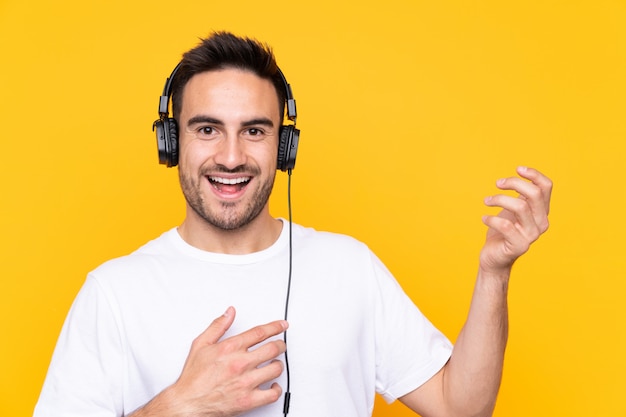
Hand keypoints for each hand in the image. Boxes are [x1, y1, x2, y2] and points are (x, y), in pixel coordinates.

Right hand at [166, 307, 287, 415]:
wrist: (188, 403)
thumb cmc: (193, 378)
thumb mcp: (201, 345)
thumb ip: (218, 326)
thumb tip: (229, 313)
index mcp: (231, 348)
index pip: (260, 332)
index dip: (275, 327)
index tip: (282, 325)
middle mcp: (241, 363)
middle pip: (273, 348)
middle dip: (280, 344)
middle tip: (280, 345)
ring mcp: (246, 382)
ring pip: (275, 369)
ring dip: (278, 364)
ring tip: (274, 364)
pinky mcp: (248, 400)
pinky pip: (272, 394)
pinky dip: (276, 389)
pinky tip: (273, 385)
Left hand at [480, 166, 551, 274]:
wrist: (494, 257)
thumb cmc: (503, 230)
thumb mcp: (514, 209)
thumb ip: (522, 194)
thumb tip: (523, 172)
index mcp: (541, 211)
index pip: (546, 187)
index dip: (534, 174)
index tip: (517, 169)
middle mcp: (541, 223)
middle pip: (534, 194)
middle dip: (514, 183)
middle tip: (497, 184)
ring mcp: (532, 235)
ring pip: (520, 206)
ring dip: (499, 199)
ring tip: (486, 201)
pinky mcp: (519, 246)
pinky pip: (505, 225)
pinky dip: (491, 218)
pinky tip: (484, 219)